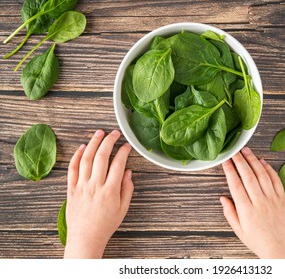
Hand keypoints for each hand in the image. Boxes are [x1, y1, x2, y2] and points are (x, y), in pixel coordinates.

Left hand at [64, 130, 133, 258]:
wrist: (85, 238)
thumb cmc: (106, 225)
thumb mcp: (123, 209)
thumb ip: (127, 189)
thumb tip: (128, 172)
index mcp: (110, 191)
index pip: (118, 164)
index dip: (123, 151)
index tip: (127, 145)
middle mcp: (95, 186)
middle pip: (101, 157)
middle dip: (109, 141)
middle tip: (114, 133)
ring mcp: (81, 186)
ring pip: (86, 159)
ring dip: (93, 143)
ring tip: (99, 133)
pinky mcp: (71, 189)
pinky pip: (72, 169)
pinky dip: (76, 156)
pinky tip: (82, 147)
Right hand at [221, 147, 284, 258]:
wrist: (280, 249)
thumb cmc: (258, 241)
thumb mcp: (238, 230)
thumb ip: (230, 212)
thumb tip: (223, 197)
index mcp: (247, 210)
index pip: (236, 184)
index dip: (230, 170)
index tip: (225, 160)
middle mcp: (260, 202)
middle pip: (248, 176)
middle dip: (240, 160)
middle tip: (235, 150)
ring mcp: (272, 199)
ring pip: (262, 175)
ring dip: (253, 160)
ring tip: (247, 150)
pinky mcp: (282, 199)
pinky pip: (275, 180)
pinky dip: (269, 169)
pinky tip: (262, 161)